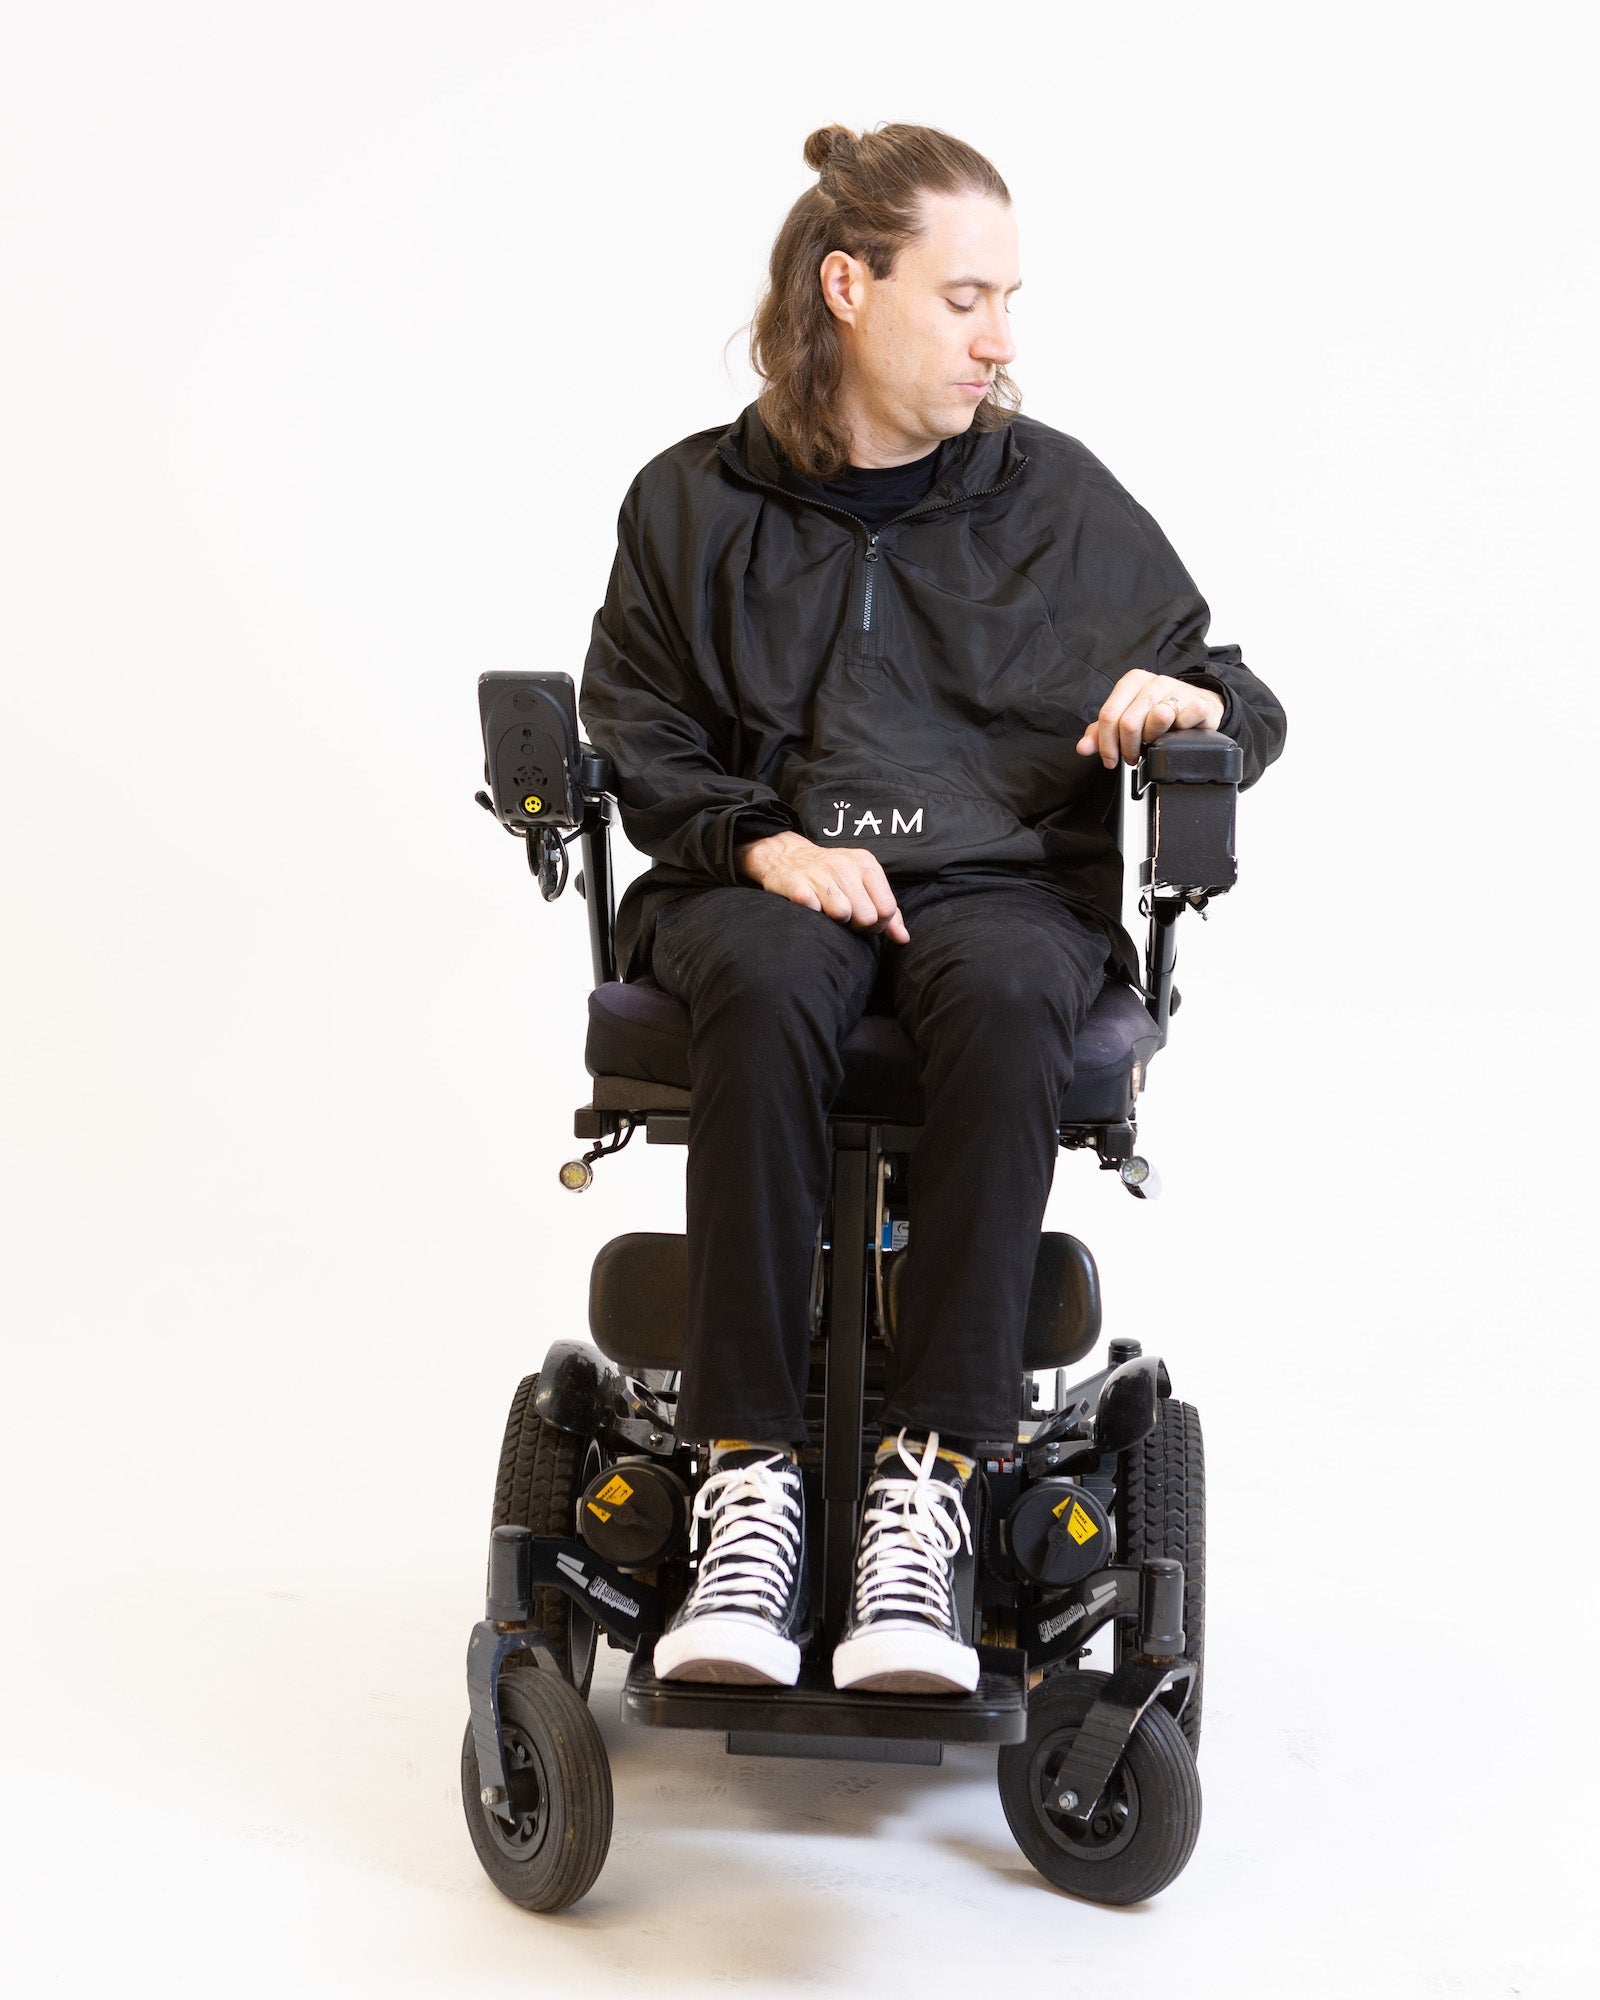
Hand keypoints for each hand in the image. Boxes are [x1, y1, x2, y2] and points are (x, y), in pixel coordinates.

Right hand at [734, 830, 909, 942]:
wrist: (786, 857)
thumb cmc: (831, 876)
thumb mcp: (864, 885)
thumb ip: (888, 912)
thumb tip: (903, 939)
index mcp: (866, 864)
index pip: (887, 909)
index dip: (877, 924)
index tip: (862, 921)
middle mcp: (845, 865)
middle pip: (867, 916)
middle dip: (856, 925)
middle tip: (844, 918)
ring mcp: (819, 873)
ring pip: (842, 914)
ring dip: (834, 921)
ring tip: (827, 912)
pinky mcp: (796, 883)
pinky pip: (813, 908)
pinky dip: (812, 913)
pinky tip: (810, 906)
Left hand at [1075, 672, 1224, 769]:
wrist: (1198, 705)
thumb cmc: (1159, 712)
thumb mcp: (1128, 718)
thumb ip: (1101, 732)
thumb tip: (1083, 747)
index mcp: (1132, 681)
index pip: (1108, 715)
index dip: (1106, 744)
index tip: (1110, 760)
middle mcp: (1154, 682)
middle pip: (1129, 722)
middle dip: (1128, 748)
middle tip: (1133, 757)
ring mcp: (1178, 690)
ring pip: (1156, 719)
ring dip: (1153, 740)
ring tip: (1154, 744)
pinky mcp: (1199, 702)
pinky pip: (1185, 720)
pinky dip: (1180, 732)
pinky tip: (1178, 734)